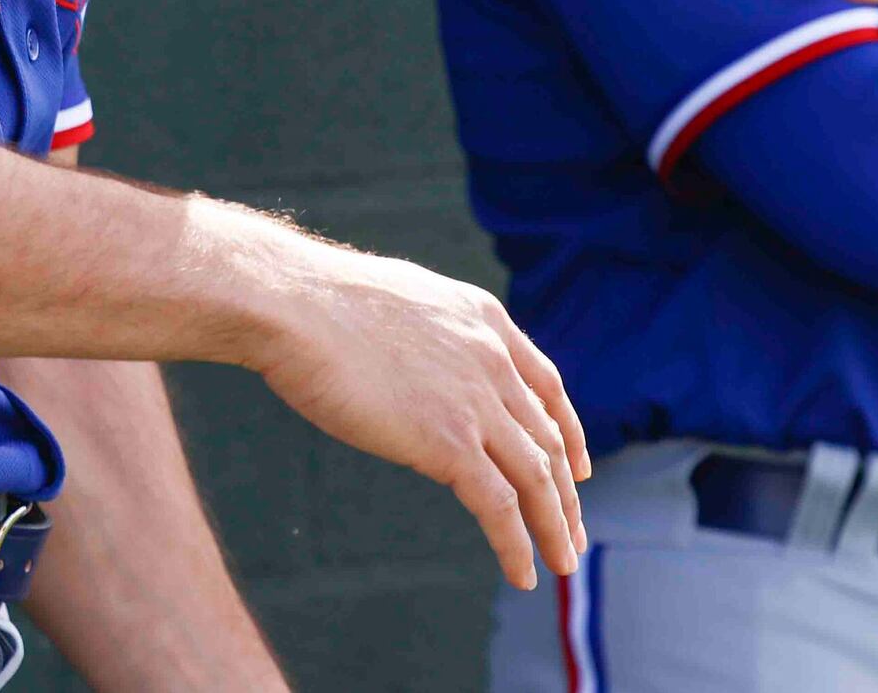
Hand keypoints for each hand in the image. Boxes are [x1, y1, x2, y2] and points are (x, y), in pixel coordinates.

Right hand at [244, 233, 588, 589]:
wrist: (298, 305)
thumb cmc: (323, 302)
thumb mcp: (404, 304)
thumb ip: (432, 336)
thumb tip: (421, 361)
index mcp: (485, 320)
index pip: (546, 385)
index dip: (569, 431)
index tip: (579, 466)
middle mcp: (494, 359)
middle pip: (548, 439)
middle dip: (566, 492)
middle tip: (575, 532)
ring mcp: (476, 401)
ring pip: (537, 477)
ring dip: (555, 526)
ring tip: (564, 563)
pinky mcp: (449, 441)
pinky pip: (499, 506)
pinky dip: (516, 545)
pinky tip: (523, 574)